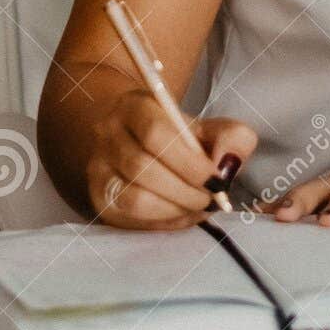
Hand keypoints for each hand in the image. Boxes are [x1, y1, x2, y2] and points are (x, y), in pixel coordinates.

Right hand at [85, 87, 257, 230]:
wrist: (137, 140)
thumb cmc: (177, 136)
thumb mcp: (207, 126)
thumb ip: (231, 137)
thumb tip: (228, 165)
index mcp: (135, 106)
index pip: (156, 134)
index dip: (190, 163)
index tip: (216, 179)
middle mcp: (107, 135)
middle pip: (143, 168)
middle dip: (186, 191)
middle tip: (211, 198)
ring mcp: (98, 169)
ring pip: (133, 198)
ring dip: (175, 209)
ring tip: (199, 206)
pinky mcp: (99, 199)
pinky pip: (131, 219)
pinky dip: (163, 222)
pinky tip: (182, 214)